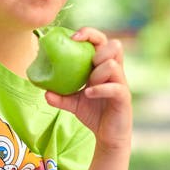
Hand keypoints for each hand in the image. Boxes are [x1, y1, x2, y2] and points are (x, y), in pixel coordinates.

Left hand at [44, 27, 131, 150]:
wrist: (108, 135)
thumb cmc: (93, 113)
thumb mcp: (73, 103)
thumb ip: (60, 96)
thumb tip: (45, 92)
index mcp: (103, 66)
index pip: (102, 41)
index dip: (90, 34)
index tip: (73, 38)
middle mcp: (115, 71)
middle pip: (115, 46)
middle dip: (97, 50)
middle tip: (87, 64)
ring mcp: (121, 83)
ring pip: (113, 65)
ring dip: (97, 72)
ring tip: (87, 85)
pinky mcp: (124, 97)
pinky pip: (114, 87)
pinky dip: (99, 89)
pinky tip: (88, 94)